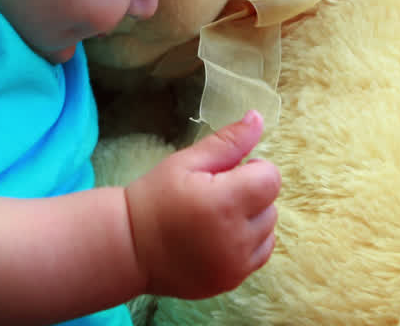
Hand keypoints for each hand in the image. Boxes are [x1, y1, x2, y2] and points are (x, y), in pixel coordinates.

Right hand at [124, 110, 280, 298]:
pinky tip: (220, 237)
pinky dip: (248, 243)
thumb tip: (258, 118)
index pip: (271, 178)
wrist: (128, 247)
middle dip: (250, 195)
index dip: (253, 169)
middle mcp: (236, 238)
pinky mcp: (232, 281)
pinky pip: (259, 254)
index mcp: (224, 202)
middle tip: (215, 195)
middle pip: (271, 205)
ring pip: (268, 230)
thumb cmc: (154, 198)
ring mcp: (236, 264)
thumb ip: (227, 142)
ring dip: (252, 220)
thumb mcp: (185, 162)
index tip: (228, 173)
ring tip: (217, 218)